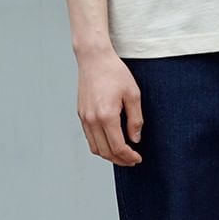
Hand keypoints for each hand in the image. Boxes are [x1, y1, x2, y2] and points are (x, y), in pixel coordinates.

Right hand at [76, 46, 143, 164]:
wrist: (94, 59)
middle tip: (132, 160)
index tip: (137, 158)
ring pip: (95, 147)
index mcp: (106, 115)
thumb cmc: (114, 73)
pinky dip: (100, 145)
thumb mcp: (133, 94)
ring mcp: (84, 118)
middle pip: (105, 152)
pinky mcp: (81, 114)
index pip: (117, 147)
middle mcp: (92, 120)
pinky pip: (89, 137)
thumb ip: (135, 119)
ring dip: (108, 155)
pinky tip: (110, 142)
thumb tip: (135, 139)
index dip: (128, 157)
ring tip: (122, 155)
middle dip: (119, 160)